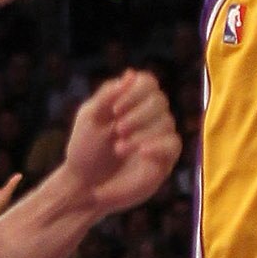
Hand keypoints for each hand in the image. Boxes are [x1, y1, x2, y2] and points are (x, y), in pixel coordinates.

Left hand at [61, 71, 181, 216]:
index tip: (115, 110)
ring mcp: (158, 137)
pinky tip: (141, 151)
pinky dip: (158, 145)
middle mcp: (148, 116)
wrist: (83, 183)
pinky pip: (173, 144)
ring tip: (118, 148)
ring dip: (142, 133)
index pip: (148, 83)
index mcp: (130, 101)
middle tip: (118, 129)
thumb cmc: (85, 148)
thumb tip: (131, 74)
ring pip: (166, 122)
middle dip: (138, 114)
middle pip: (159, 100)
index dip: (135, 92)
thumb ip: (107, 95)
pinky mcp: (164, 159)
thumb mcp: (89, 118)